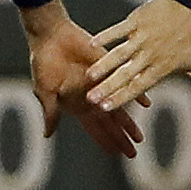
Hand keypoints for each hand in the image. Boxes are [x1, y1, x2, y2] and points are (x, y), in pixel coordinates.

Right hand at [20, 0, 141, 159]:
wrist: (50, 35)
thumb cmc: (44, 62)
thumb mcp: (44, 90)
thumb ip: (50, 112)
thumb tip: (47, 135)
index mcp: (77, 104)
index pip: (94, 129)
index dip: (104, 141)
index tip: (115, 154)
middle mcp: (92, 96)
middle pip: (110, 123)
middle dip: (121, 138)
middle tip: (134, 153)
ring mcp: (102, 83)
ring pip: (120, 106)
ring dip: (129, 123)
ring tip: (140, 137)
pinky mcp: (108, 67)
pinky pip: (125, 81)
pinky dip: (136, 92)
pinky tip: (146, 103)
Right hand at [86, 0, 190, 114]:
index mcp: (163, 66)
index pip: (139, 86)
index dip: (122, 98)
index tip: (106, 108)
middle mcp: (150, 54)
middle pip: (125, 74)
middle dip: (107, 88)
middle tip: (90, 99)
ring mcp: (142, 36)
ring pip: (119, 53)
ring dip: (103, 65)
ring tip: (88, 76)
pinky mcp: (137, 20)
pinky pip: (118, 29)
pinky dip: (106, 35)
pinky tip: (91, 43)